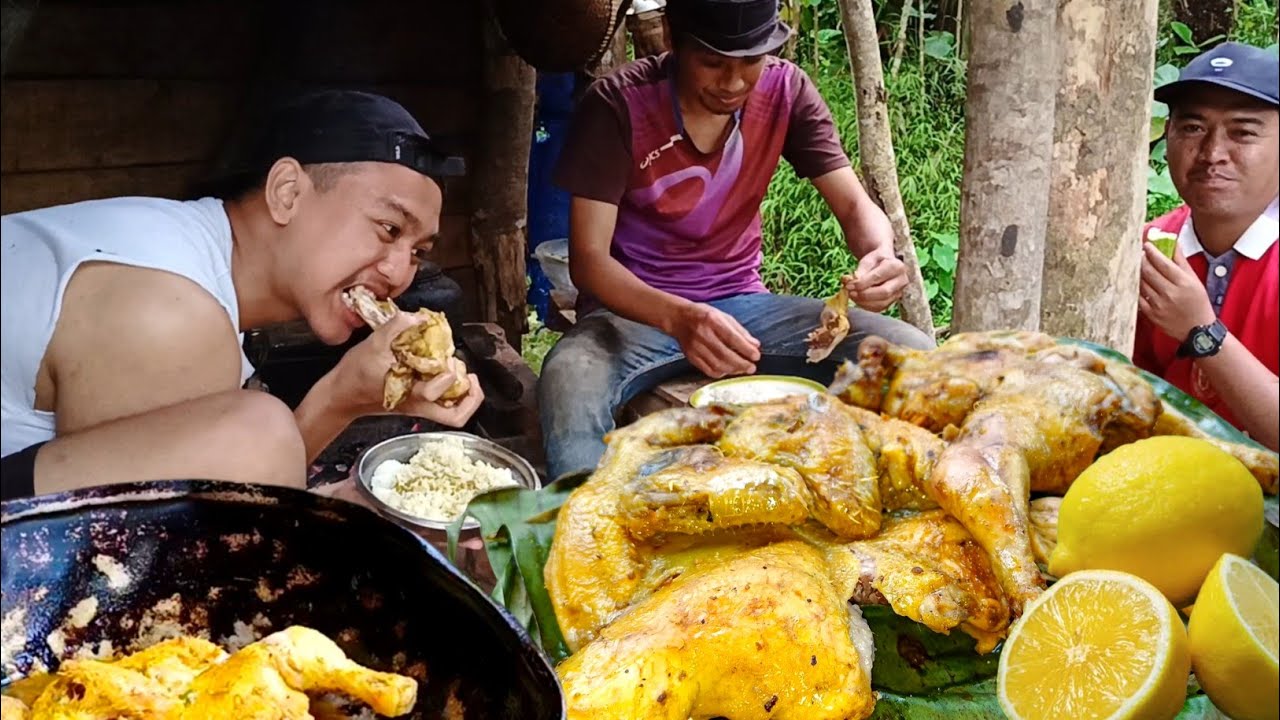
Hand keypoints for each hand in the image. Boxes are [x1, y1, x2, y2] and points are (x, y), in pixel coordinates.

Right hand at [327, 312, 484, 425]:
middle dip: (471, 397)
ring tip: (464, 375)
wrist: (342, 395)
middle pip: (456, 417)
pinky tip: (447, 373)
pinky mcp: (417, 403)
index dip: (448, 375)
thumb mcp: (372, 345)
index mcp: (409, 394)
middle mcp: (418, 405)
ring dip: (465, 396)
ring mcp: (419, 407)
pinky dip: (452, 391)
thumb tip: (418, 317)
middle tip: (467, 375)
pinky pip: (443, 405)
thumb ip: (396, 327)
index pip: (435, 392)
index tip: (447, 357)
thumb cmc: (355, 375)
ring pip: (453, 414)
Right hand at [667, 302, 760, 378]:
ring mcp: (695, 347)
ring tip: (742, 369)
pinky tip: (728, 370)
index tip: (756, 356)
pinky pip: (708, 370)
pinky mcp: (691, 357)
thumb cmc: (704, 316)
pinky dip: (721, 372)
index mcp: (712, 320)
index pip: (731, 338)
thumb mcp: (723, 316)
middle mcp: (702, 334)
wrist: (679, 318)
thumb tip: (755, 345)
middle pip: (724, 354)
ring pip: (717, 365)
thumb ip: (739, 331)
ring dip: (733, 370)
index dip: (745, 349)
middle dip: (741, 364)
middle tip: (751, 368)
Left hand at [843, 247, 907, 312]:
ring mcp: (898, 293)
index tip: (849, 285)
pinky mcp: (893, 301)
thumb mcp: (868, 260)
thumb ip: (861, 270)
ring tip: (852, 295)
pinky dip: (866, 306)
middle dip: (864, 295)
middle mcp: (901, 281)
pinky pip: (879, 308)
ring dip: (863, 302)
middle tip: (850, 292)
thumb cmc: (876, 261)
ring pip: (882, 303)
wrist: (885, 264)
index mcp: (896, 266)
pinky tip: (857, 300)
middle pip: (884, 292)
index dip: (862, 283)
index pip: (878, 277)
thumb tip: (852, 281)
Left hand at [1138, 242, 1215, 341]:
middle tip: (1139, 254)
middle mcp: (1170, 293)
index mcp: (1183, 283)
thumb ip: (1181, 261)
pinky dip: (1137, 288)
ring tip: (1137, 266)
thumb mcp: (1194, 280)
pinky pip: (1138, 297)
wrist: (1197, 329)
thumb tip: (1173, 242)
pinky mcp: (1151, 314)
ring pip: (1141, 283)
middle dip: (1142, 260)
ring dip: (1137, 273)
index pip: (1162, 263)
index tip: (1146, 245)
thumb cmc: (1197, 302)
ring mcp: (1159, 305)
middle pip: (1148, 272)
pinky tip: (1137, 282)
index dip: (1152, 252)